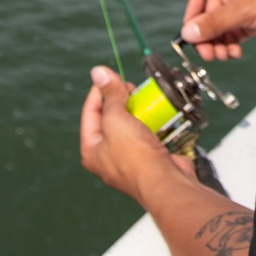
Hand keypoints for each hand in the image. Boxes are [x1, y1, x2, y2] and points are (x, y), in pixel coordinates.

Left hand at [80, 66, 193, 203]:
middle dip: (121, 101)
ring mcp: (131, 159)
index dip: (99, 92)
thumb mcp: (116, 119)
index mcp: (92, 150)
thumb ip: (109, 95)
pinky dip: (156, 122)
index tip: (111, 77)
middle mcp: (109, 156)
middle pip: (111, 119)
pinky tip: (161, 113)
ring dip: (140, 110)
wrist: (165, 183)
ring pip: (133, 125)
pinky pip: (151, 134)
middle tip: (130, 88)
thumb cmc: (135, 156)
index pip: (90, 113)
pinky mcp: (151, 158)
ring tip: (146, 98)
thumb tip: (98, 72)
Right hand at [178, 0, 255, 60]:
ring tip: (223, 56)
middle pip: (202, 10)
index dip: (191, 4)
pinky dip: (227, 44)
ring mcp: (237, 3)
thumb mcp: (244, 11)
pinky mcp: (245, 18)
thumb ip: (215, 22)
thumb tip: (187, 34)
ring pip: (213, 24)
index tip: (197, 25)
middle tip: (207, 55)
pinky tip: (235, 53)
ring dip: (215, 43)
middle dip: (204, 33)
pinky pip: (227, 32)